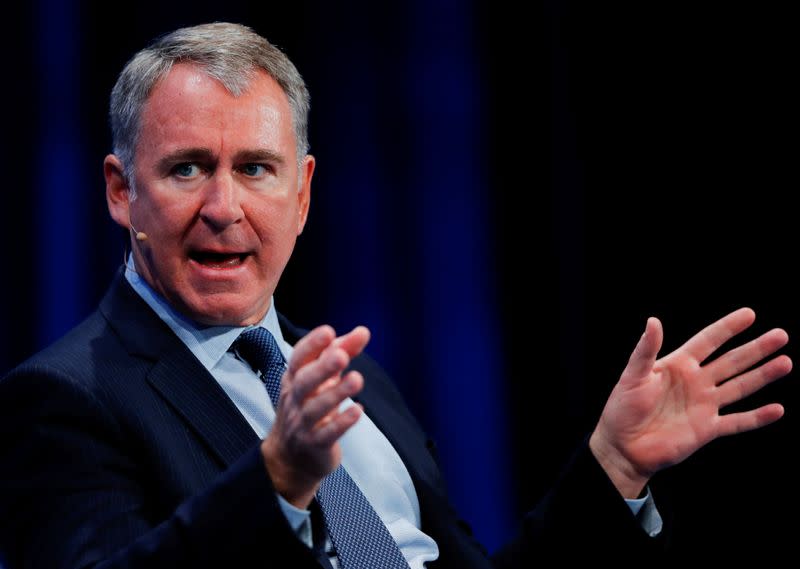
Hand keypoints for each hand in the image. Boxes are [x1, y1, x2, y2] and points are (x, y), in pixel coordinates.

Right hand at [261, 325, 369, 507]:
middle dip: (322, 367)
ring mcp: (303, 424)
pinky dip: (342, 422)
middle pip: (305, 381)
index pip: (298, 358)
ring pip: (317, 408)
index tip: (328, 332)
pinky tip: (357, 410)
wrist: (290, 458)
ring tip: (357, 379)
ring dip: (337, 393)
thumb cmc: (308, 408)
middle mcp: (296, 400)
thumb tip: (362, 332)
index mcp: (295, 379)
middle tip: (341, 355)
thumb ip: (341, 352)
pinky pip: (327, 433)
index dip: (312, 344)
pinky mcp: (315, 445)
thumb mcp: (322, 379)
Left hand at [589, 307, 790, 497]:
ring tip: (786, 362)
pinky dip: (757, 417)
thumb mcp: (633, 375)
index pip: (708, 341)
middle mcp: (696, 382)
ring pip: (740, 387)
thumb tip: (653, 320)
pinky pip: (737, 422)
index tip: (750, 314)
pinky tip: (777, 409)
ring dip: (763, 376)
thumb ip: (646, 350)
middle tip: (780, 335)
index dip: (728, 328)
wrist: (623, 446)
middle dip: (756, 349)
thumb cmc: (622, 408)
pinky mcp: (707, 429)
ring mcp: (704, 405)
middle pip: (731, 361)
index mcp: (678, 365)